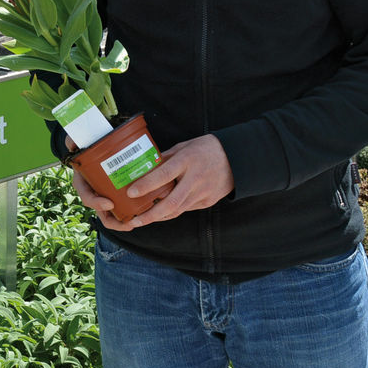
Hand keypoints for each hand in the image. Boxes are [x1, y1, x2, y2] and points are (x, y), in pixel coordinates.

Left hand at [109, 135, 234, 230]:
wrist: (237, 159)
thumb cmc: (206, 149)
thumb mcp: (184, 146)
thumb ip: (166, 158)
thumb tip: (145, 166)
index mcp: (187, 161)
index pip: (163, 175)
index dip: (146, 185)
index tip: (131, 193)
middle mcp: (195, 179)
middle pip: (171, 202)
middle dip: (150, 215)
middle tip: (134, 221)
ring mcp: (203, 193)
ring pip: (177, 210)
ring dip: (158, 217)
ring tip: (141, 220)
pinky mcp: (208, 201)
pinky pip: (186, 209)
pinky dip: (172, 212)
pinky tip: (160, 213)